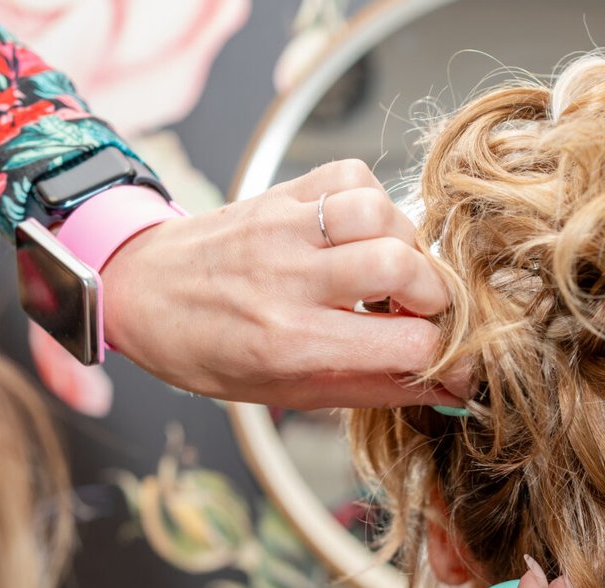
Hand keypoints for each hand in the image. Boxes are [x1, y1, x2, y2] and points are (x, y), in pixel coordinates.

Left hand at [102, 159, 465, 408]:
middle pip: (401, 267)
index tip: (463, 365)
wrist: (141, 292)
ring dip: (407, 247)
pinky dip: (375, 204)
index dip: (451, 358)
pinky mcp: (281, 193)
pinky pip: (354, 177)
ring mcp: (283, 229)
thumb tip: (447, 393)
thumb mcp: (287, 393)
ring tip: (394, 275)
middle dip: (435, 296)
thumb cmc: (209, 352)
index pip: (404, 343)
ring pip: (383, 215)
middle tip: (425, 315)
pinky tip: (362, 235)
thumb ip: (372, 389)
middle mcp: (287, 280)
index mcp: (289, 343)